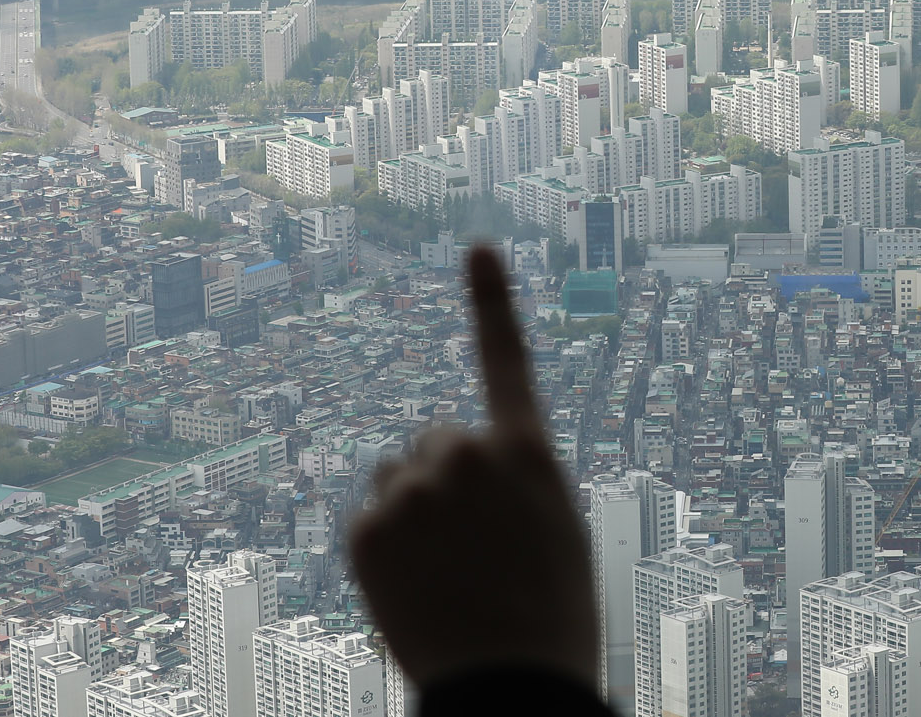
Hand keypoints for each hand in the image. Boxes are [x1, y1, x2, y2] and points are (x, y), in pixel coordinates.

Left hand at [349, 246, 596, 692]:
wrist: (509, 685)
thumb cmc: (548, 617)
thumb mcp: (554, 530)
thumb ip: (513, 482)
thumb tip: (463, 470)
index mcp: (526, 451)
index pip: (507, 357)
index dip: (491, 300)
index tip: (476, 247)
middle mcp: (467, 454)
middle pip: (436, 442)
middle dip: (444, 479)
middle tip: (471, 546)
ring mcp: (413, 489)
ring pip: (398, 482)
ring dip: (413, 515)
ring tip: (445, 577)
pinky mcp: (366, 530)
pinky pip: (370, 525)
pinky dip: (384, 555)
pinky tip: (414, 592)